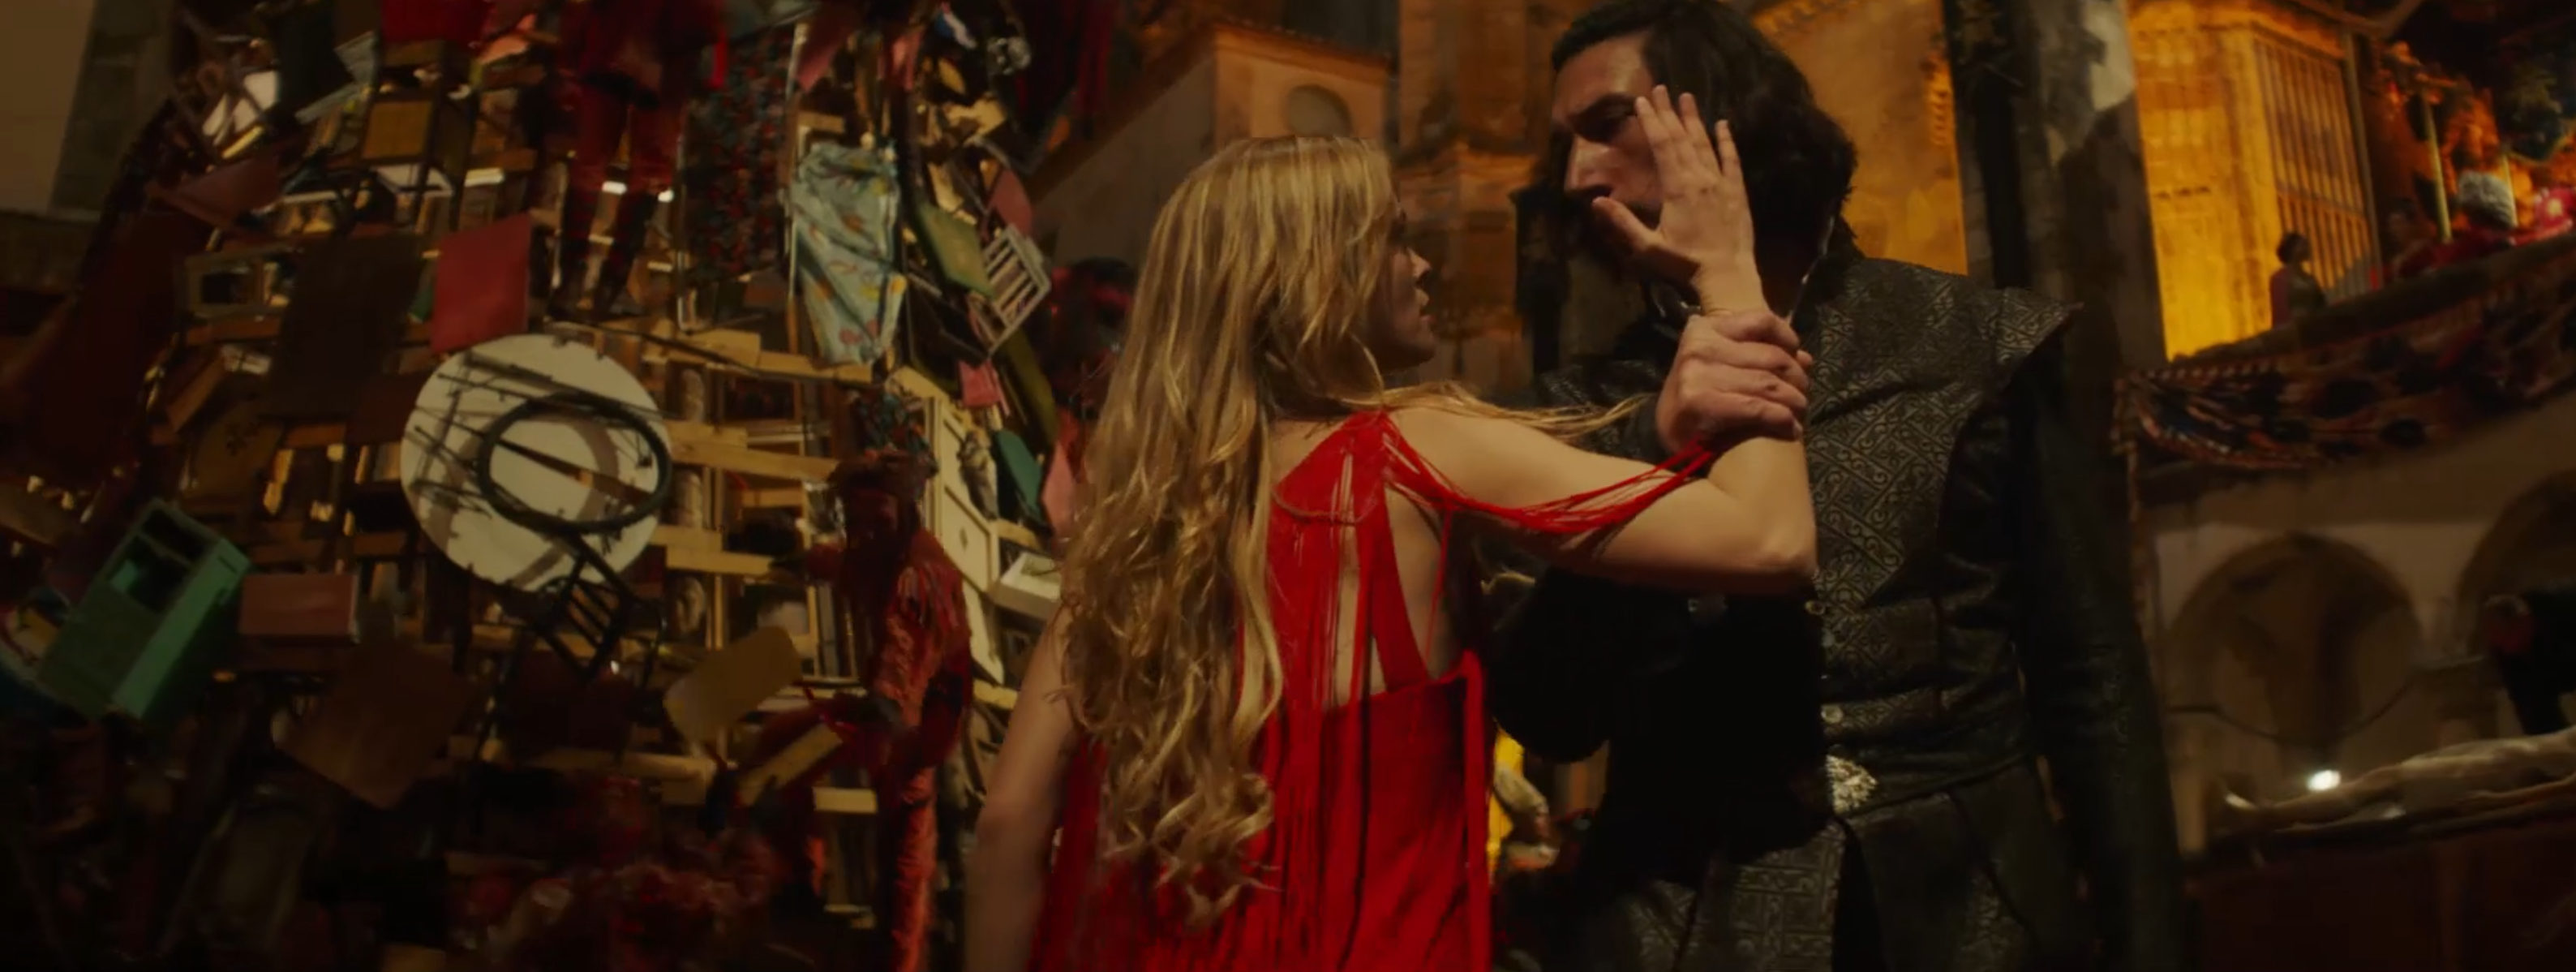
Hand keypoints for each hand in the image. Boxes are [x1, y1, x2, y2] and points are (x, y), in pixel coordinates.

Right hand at [1589, 87, 1762, 310]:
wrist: (1727, 276)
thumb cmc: (1684, 264)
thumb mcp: (1648, 247)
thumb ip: (1623, 222)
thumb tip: (1596, 201)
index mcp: (1677, 187)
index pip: (1662, 145)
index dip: (1651, 121)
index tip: (1643, 100)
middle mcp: (1699, 178)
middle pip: (1681, 138)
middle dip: (1669, 112)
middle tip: (1661, 88)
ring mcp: (1721, 182)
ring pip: (1705, 143)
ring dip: (1694, 119)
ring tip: (1687, 97)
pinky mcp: (1737, 191)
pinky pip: (1732, 159)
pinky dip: (1727, 141)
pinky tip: (1723, 124)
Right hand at [1655, 309, 1811, 454]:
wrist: (1669, 437)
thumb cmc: (1701, 399)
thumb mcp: (1724, 365)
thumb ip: (1760, 355)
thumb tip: (1805, 359)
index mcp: (1704, 328)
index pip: (1762, 320)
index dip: (1788, 339)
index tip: (1798, 359)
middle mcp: (1699, 345)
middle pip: (1772, 356)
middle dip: (1797, 379)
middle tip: (1802, 397)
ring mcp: (1697, 373)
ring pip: (1768, 383)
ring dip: (1794, 401)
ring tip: (1798, 414)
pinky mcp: (1699, 401)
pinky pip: (1757, 407)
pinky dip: (1780, 418)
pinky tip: (1790, 428)